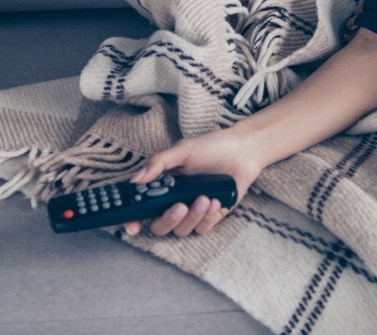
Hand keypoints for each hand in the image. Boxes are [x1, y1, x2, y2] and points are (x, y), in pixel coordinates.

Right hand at [122, 127, 262, 237]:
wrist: (244, 150)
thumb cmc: (213, 146)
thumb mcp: (184, 149)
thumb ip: (159, 163)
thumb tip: (136, 179)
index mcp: (163, 186)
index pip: (140, 208)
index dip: (132, 220)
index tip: (133, 226)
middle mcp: (174, 201)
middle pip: (159, 226)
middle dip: (169, 219)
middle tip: (181, 205)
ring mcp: (192, 211)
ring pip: (181, 230)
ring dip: (193, 217)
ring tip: (206, 197)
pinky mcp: (210, 217)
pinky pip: (202, 229)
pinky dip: (208, 218)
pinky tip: (217, 201)